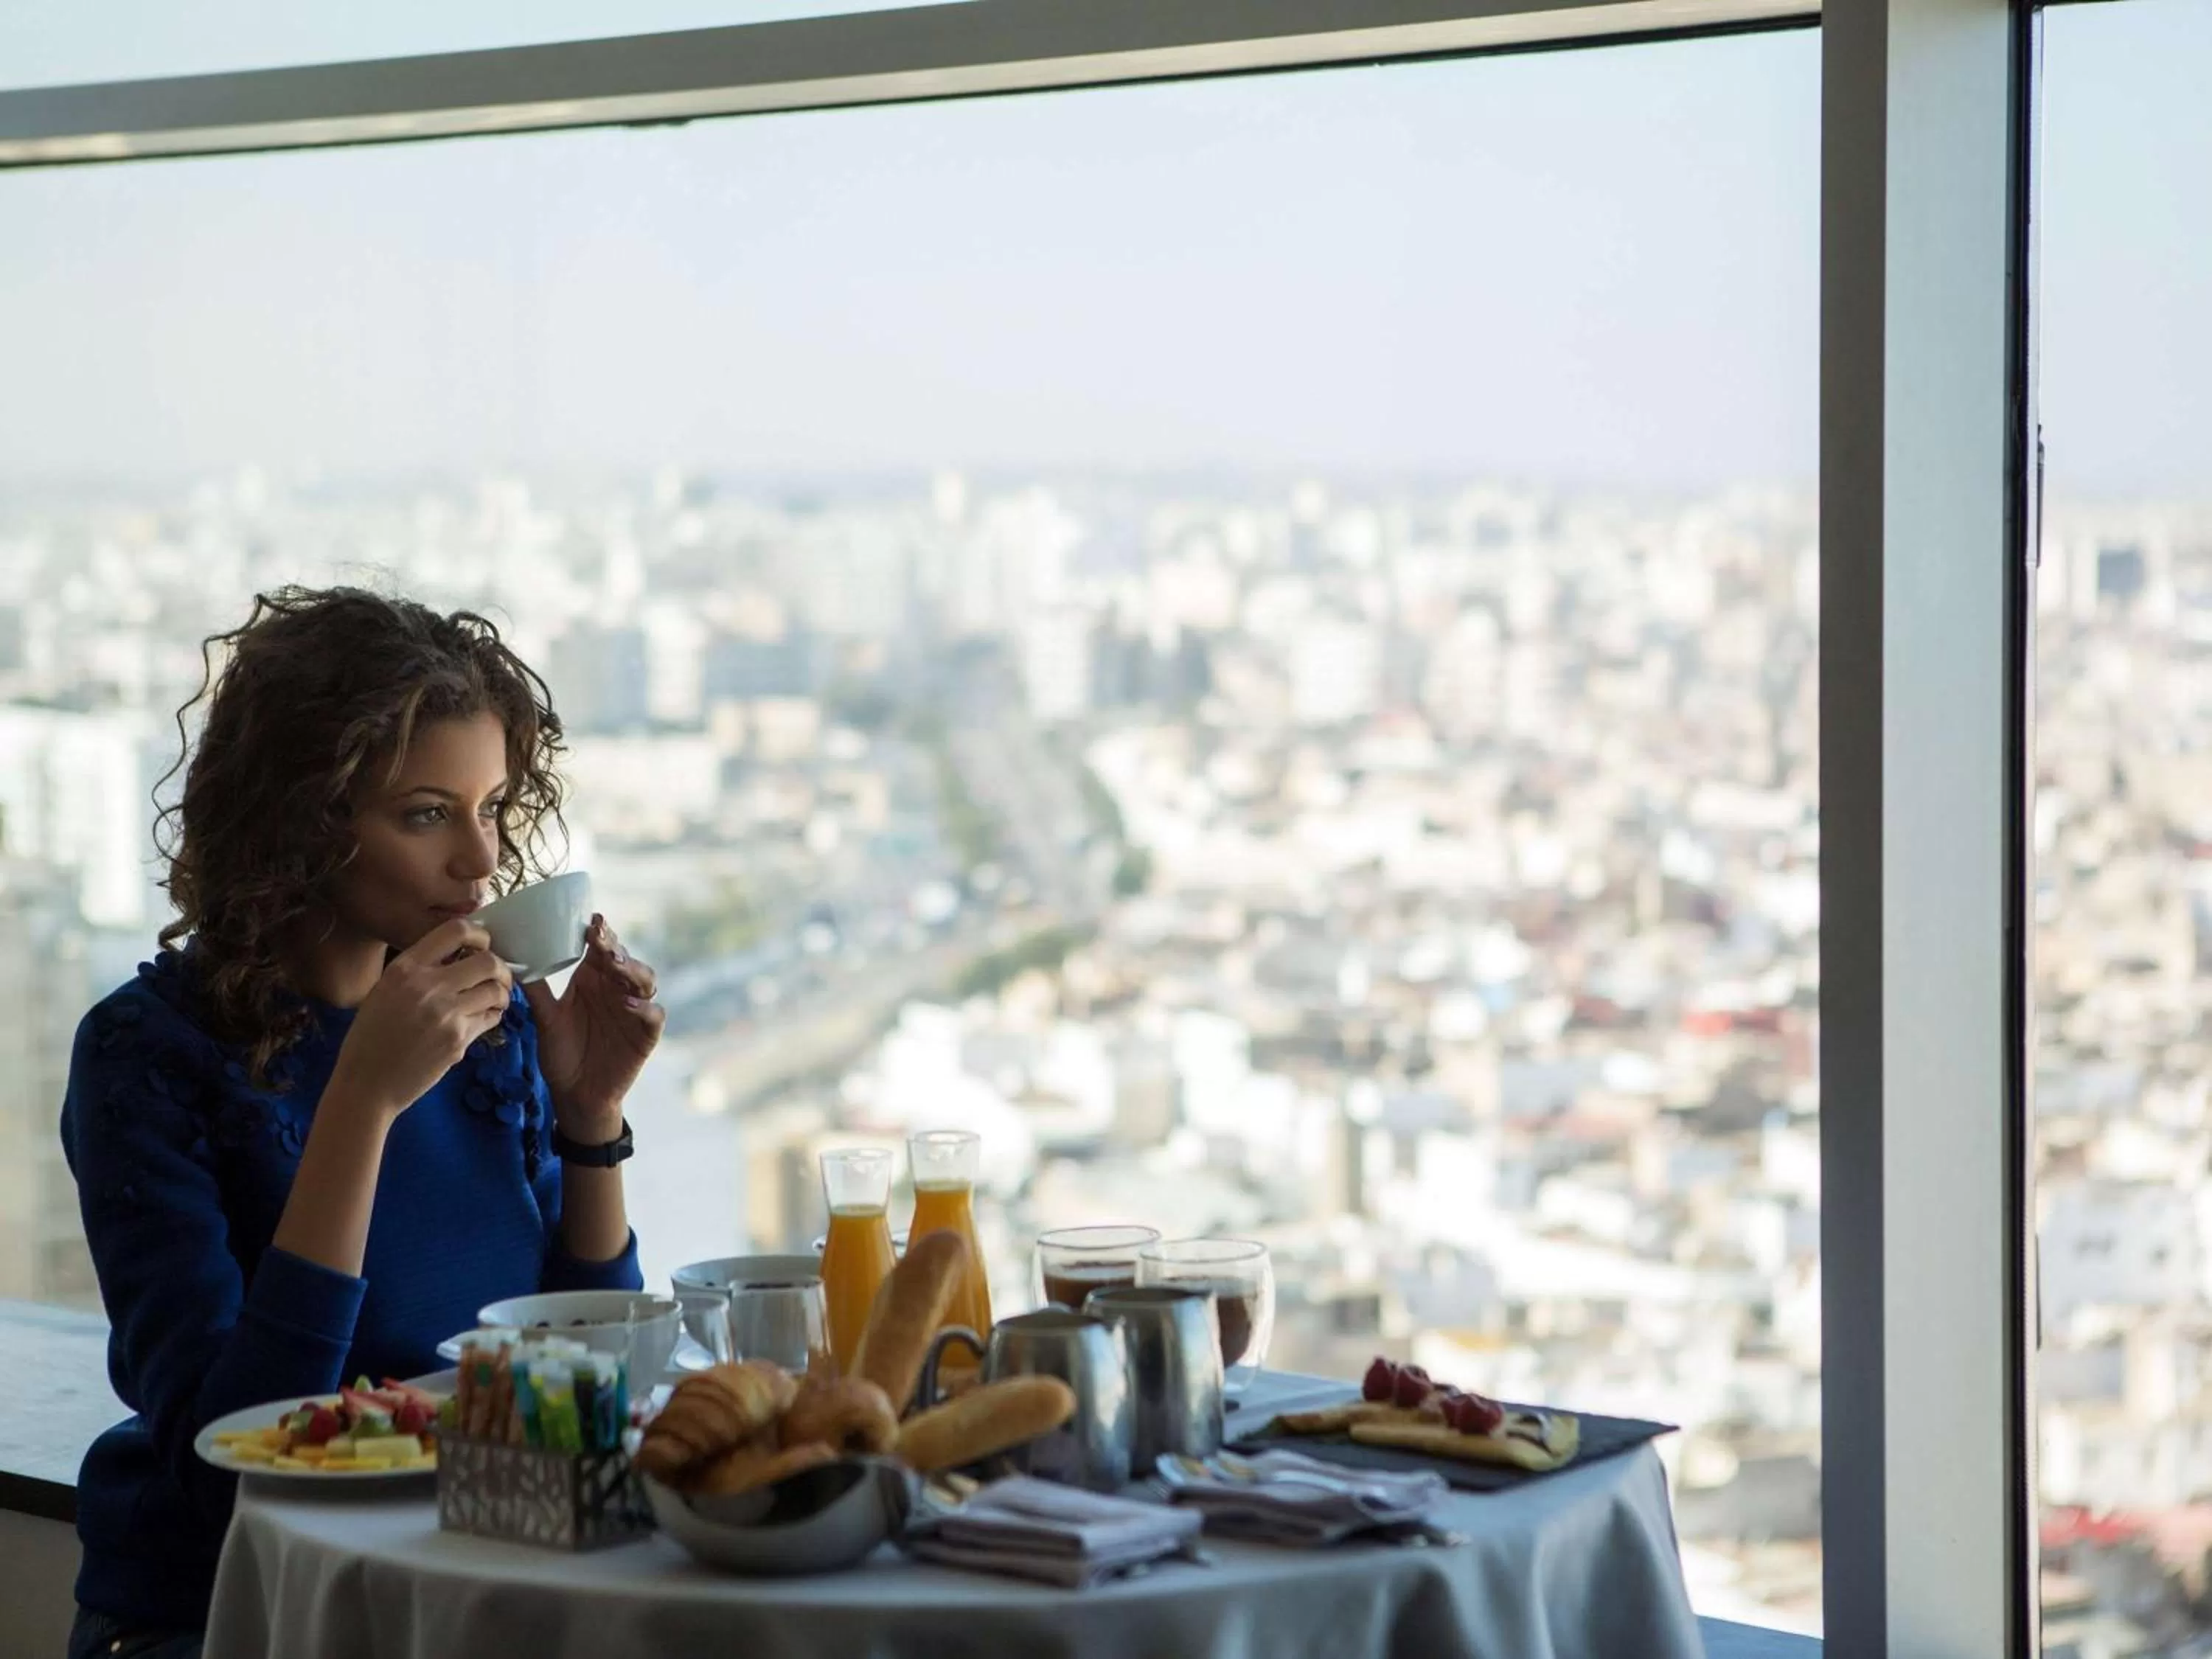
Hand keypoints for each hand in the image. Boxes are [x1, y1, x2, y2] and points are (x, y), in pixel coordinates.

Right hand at [328, 919, 513, 1120]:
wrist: (366, 1086)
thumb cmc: (370, 1039)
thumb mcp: (384, 992)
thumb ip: (419, 972)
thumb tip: (459, 956)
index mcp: (405, 968)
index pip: (456, 930)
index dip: (479, 934)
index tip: (484, 945)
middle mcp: (427, 986)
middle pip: (487, 961)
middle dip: (500, 968)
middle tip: (498, 978)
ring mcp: (446, 1014)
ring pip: (495, 991)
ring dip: (501, 994)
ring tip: (494, 1000)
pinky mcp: (458, 1040)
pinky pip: (490, 1018)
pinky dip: (492, 1016)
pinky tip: (484, 1019)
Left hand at [525, 913, 663, 1140]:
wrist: (576, 1094)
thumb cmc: (562, 1053)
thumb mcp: (545, 1020)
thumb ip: (536, 992)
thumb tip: (510, 962)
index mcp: (593, 978)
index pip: (600, 948)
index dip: (600, 933)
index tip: (591, 922)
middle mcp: (616, 988)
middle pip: (623, 958)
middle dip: (615, 947)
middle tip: (601, 940)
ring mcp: (635, 1008)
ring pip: (645, 979)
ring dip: (633, 969)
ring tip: (615, 966)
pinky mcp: (646, 1032)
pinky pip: (653, 1014)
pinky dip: (643, 1007)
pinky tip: (628, 1003)